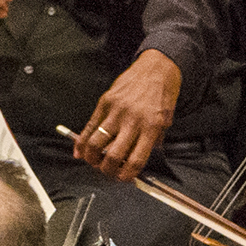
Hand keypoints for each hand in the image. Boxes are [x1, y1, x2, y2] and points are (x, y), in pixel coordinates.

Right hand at [75, 51, 183, 179]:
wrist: (158, 67)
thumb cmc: (163, 93)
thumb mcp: (166, 120)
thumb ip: (153, 140)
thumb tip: (137, 160)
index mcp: (151, 127)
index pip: (136, 160)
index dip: (127, 175)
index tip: (123, 178)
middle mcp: (133, 121)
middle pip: (113, 156)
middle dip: (107, 170)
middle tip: (107, 172)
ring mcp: (116, 111)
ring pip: (96, 143)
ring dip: (92, 158)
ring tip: (93, 162)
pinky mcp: (105, 102)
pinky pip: (89, 126)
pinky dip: (81, 142)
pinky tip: (79, 151)